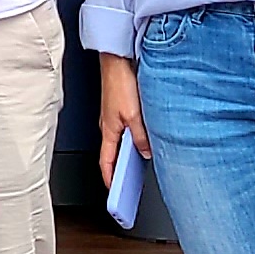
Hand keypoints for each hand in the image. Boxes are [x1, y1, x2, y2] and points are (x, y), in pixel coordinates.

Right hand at [95, 54, 147, 185]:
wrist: (117, 61)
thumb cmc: (119, 83)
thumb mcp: (135, 116)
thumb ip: (141, 137)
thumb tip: (146, 152)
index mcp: (108, 131)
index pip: (106, 162)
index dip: (110, 179)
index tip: (114, 193)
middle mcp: (110, 125)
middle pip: (115, 153)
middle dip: (121, 170)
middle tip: (131, 184)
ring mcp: (115, 116)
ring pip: (123, 141)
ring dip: (131, 153)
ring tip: (144, 164)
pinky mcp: (121, 107)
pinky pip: (128, 129)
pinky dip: (136, 138)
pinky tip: (148, 139)